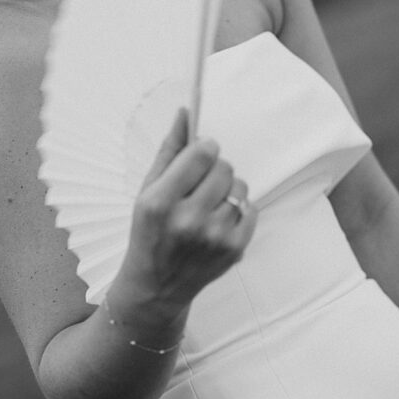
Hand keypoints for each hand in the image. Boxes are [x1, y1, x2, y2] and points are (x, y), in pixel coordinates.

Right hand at [114, 109, 256, 319]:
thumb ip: (169, 149)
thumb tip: (186, 111)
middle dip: (214, 168)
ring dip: (227, 189)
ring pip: (239, 187)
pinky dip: (237, 210)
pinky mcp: (234, 250)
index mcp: (161, 202)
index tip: (200, 153)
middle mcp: (188, 221)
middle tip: (200, 183)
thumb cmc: (149, 231)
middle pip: (224, 167)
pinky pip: (250, 209)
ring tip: (208, 203)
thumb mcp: (147, 189)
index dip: (204, 148)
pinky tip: (217, 220)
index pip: (202, 153)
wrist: (156, 286)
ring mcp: (214, 238)